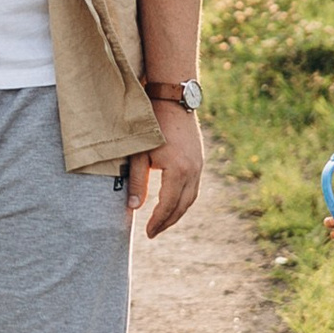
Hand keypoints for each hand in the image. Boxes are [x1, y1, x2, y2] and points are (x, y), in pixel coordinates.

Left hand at [127, 94, 204, 236]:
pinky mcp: (199, 159)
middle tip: (153, 232)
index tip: (148, 233)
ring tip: (163, 221)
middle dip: (168, 221)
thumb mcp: (139, 154)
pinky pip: (194, 187)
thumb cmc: (151, 125)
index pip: (168, 205)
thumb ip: (137, 181)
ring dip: (178, 212)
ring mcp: (199, 165)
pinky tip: (173, 202)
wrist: (172, 100)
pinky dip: (184, 199)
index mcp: (178, 171)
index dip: (158, 221)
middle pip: (182, 206)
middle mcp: (193, 171)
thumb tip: (134, 207)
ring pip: (191, 198)